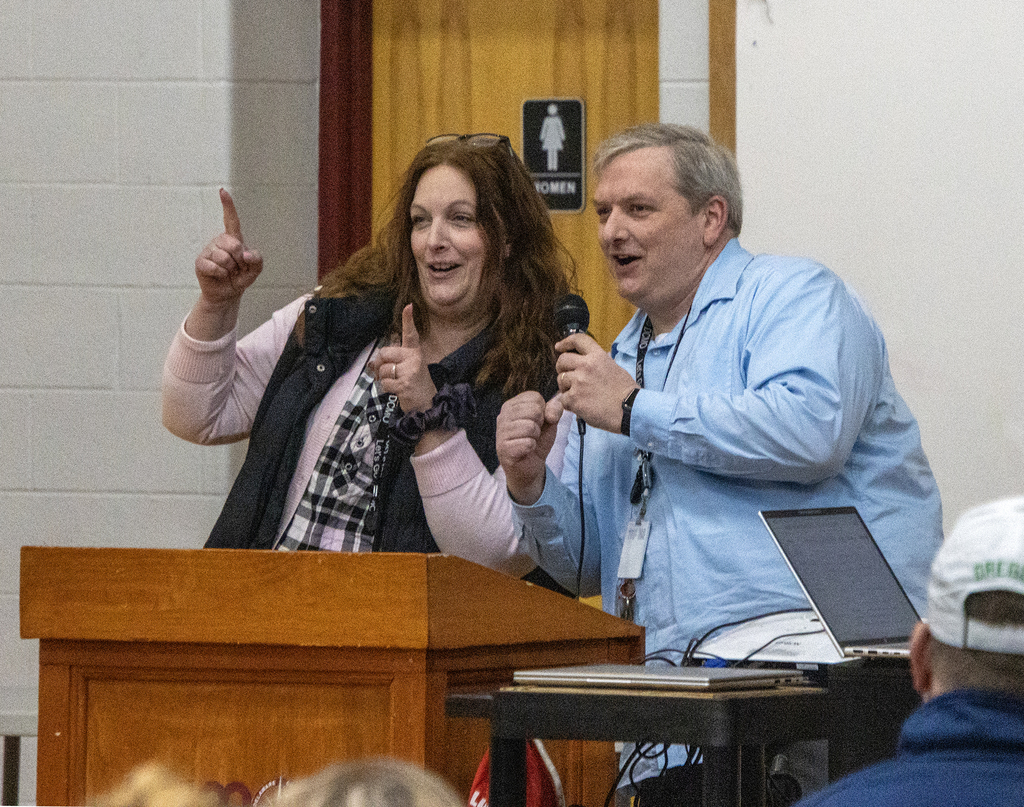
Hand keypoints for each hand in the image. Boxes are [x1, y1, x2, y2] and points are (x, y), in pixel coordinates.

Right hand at [194, 189, 263, 305]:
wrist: (228, 293)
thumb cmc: (240, 277)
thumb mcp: (255, 270)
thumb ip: (257, 260)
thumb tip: (245, 254)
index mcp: (234, 239)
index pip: (231, 220)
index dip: (227, 205)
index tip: (222, 191)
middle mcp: (220, 241)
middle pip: (234, 245)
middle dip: (240, 260)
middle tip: (237, 267)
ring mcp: (208, 250)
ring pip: (223, 257)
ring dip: (230, 269)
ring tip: (228, 272)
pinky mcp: (200, 262)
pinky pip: (213, 266)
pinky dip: (220, 274)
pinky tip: (220, 276)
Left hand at [372, 304, 436, 413]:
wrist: (427, 404)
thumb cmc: (415, 384)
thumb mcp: (409, 368)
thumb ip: (394, 361)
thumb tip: (372, 363)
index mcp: (415, 352)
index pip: (411, 334)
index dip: (408, 320)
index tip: (409, 306)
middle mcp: (414, 358)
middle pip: (384, 353)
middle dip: (380, 364)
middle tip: (386, 373)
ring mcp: (410, 371)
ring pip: (383, 369)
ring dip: (384, 379)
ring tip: (396, 383)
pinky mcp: (405, 384)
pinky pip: (384, 383)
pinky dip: (386, 389)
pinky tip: (397, 391)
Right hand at [497, 391, 562, 504]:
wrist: (530, 466)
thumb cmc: (538, 440)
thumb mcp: (550, 421)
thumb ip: (554, 409)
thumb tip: (551, 413)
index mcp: (512, 404)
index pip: (535, 397)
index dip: (543, 411)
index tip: (537, 422)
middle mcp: (503, 415)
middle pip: (534, 410)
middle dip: (540, 425)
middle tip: (533, 434)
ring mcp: (501, 432)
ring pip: (531, 427)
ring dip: (535, 437)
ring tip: (529, 441)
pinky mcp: (503, 448)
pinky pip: (527, 443)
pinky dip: (531, 448)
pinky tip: (525, 450)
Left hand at [555, 333, 638, 432]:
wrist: (629, 410)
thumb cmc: (626, 392)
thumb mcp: (614, 367)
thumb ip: (598, 362)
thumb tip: (587, 361)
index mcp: (598, 356)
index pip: (578, 340)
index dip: (565, 342)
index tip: (559, 347)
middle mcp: (586, 366)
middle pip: (562, 360)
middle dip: (562, 368)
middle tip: (568, 376)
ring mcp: (579, 382)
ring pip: (561, 380)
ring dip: (566, 387)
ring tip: (579, 394)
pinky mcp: (574, 399)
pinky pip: (563, 399)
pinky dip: (569, 404)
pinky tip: (581, 406)